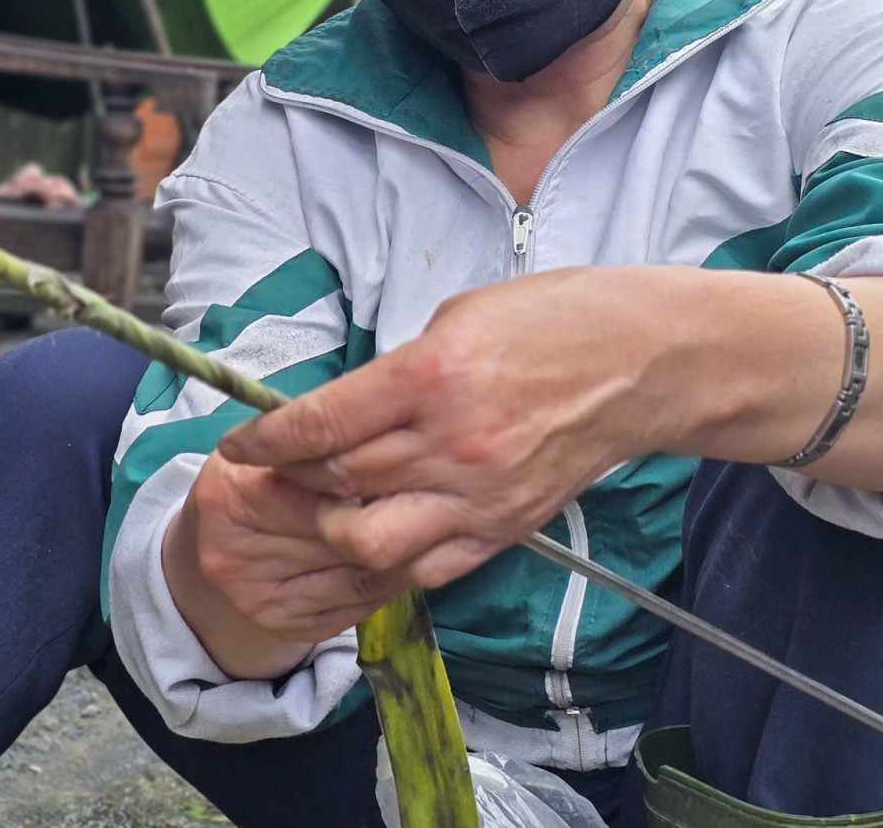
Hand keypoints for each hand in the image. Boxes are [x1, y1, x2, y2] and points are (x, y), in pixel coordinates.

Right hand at [164, 450, 409, 675]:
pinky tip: (406, 558)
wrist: (214, 547)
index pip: (317, 485)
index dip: (365, 474)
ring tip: (428, 525)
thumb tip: (390, 444)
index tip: (403, 461)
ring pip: (358, 574)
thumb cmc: (253, 480)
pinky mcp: (289, 627)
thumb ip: (312, 445)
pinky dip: (390, 580)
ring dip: (402, 552)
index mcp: (230, 494)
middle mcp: (236, 554)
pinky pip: (359, 603)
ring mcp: (260, 599)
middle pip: (340, 534)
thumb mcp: (268, 447)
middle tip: (432, 492)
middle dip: (391, 512)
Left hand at [218, 266, 684, 590]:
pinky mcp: (504, 528)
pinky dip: (387, 555)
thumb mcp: (458, 318)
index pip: (323, 423)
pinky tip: (374, 529)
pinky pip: (424, 565)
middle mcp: (450, 444)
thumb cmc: (556, 321)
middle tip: (268, 470)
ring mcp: (478, 495)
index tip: (238, 443)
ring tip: (320, 503)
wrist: (643, 363)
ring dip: (329, 524)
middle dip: (287, 477)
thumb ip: (396, 373)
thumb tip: (345, 408)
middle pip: (336, 479)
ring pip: (369, 539)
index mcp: (432, 377)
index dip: (267, 439)